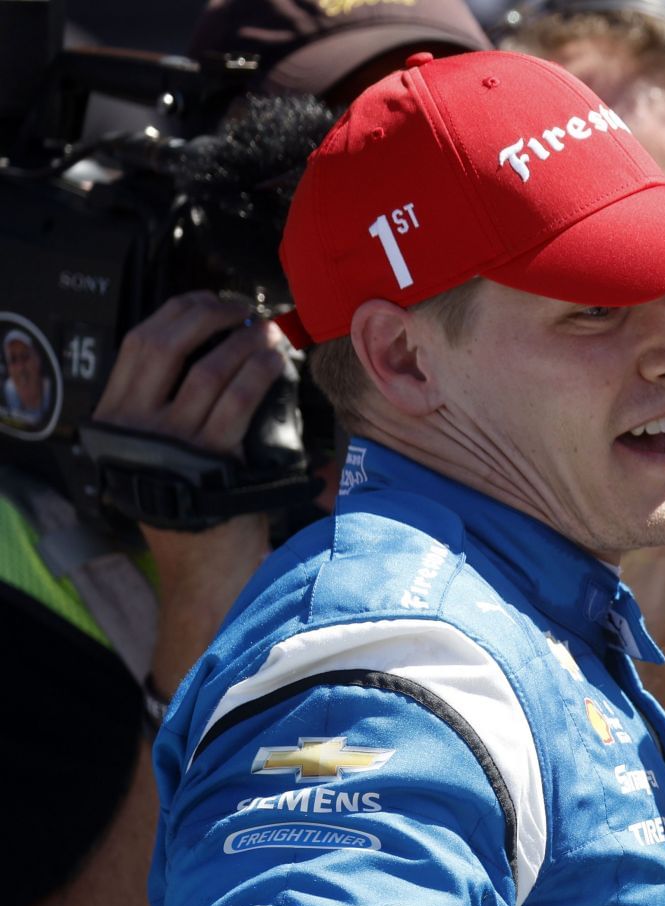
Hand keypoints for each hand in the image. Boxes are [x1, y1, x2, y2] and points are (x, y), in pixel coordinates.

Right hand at [94, 291, 285, 688]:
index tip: (214, 302)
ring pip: (208, 370)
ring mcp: (168, 444)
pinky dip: (258, 373)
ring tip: (269, 334)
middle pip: (166, 344)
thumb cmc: (196, 508)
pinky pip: (236, 401)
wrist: (205, 570)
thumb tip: (215, 345)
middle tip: (246, 311)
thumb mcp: (165, 453)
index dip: (181, 312)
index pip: (139, 343)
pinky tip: (274, 362)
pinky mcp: (207, 460)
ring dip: (244, 344)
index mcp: (115, 419)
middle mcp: (132, 427)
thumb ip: (172, 406)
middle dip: (211, 316)